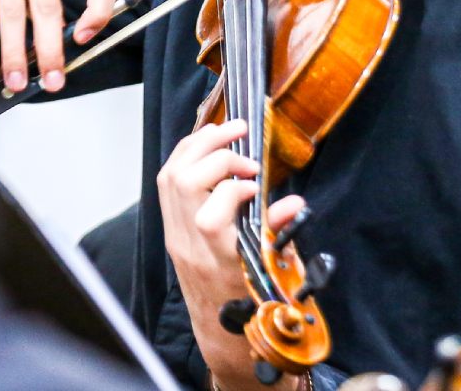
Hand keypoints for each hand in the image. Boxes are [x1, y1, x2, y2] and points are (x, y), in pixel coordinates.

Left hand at [157, 119, 307, 390]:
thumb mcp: (276, 273)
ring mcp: (175, 236)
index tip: (257, 182)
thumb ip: (280, 235)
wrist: (223, 331)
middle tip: (244, 141)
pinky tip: (209, 143)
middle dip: (215, 152)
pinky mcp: (170, 228)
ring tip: (228, 130)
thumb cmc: (253, 303)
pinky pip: (166, 182)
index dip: (232, 188)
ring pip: (169, 177)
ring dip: (198, 145)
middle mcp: (190, 247)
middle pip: (183, 185)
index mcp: (219, 262)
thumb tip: (294, 202)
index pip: (209, 217)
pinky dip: (186, 155)